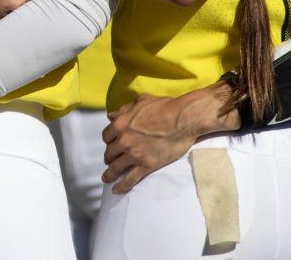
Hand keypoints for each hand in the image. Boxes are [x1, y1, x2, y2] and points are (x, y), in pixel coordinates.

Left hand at [101, 85, 238, 193]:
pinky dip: (122, 186)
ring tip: (107, 178)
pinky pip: (130, 179)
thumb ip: (124, 109)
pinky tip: (116, 190)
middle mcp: (124, 140)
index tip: (112, 145)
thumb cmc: (165, 107)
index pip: (107, 136)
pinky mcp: (147, 165)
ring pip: (116, 168)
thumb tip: (111, 115)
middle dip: (109, 157)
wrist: (184, 118)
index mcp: (121, 123)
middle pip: (110, 153)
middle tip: (112, 161)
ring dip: (110, 174)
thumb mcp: (141, 101)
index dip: (109, 141)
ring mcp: (135, 154)